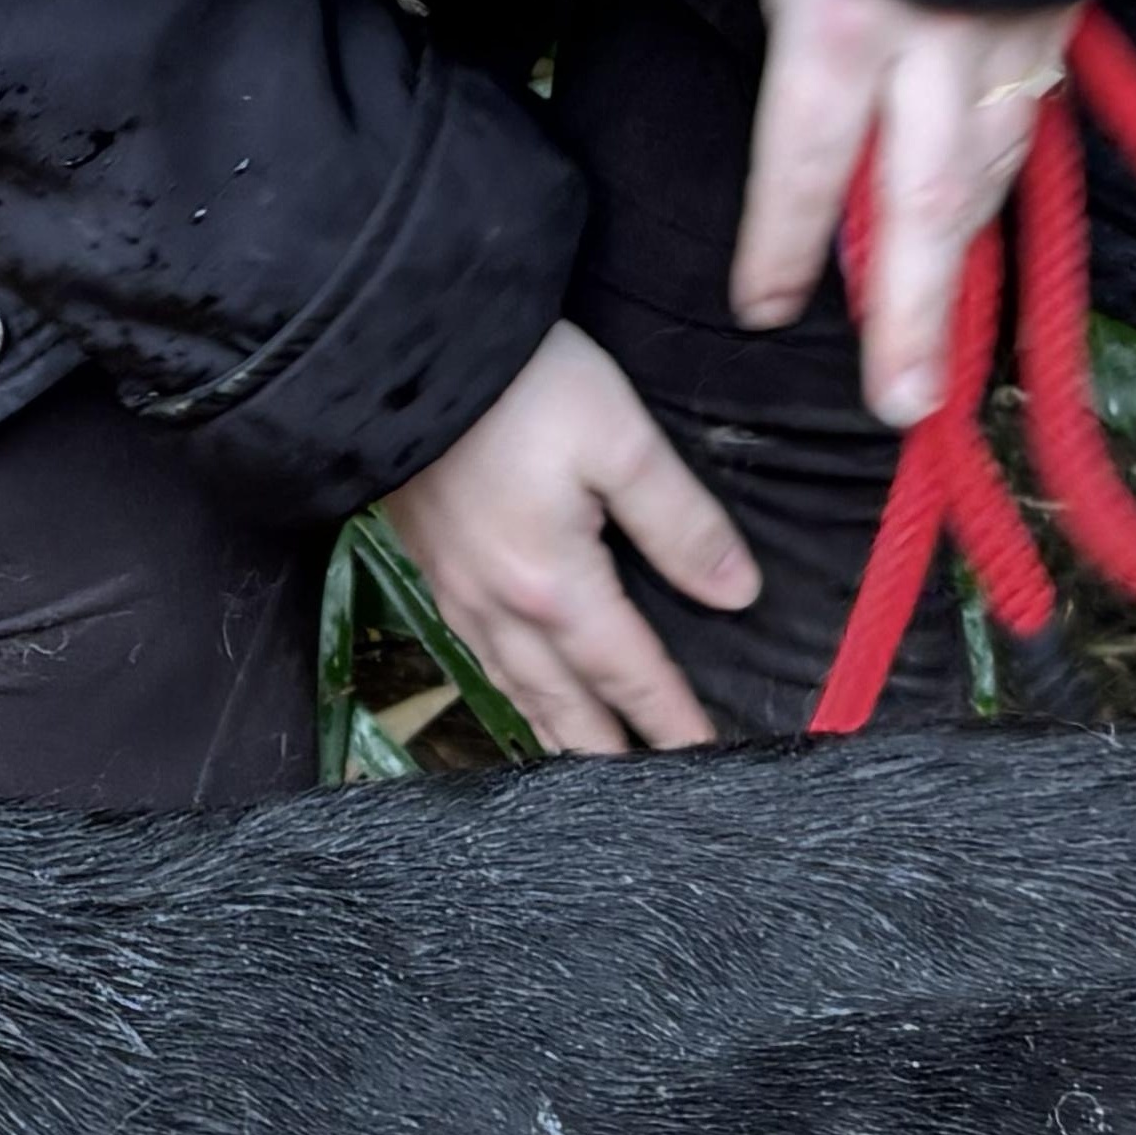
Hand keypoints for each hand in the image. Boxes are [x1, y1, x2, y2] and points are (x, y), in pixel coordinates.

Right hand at [383, 321, 761, 755]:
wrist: (399, 346)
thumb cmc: (516, 385)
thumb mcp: (619, 440)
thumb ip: (681, 522)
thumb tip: (736, 593)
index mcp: (555, 587)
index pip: (630, 674)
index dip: (672, 720)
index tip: (707, 761)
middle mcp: (499, 608)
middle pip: (564, 705)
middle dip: (609, 752)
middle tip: (650, 788)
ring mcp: (454, 590)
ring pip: (514, 688)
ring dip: (555, 732)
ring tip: (588, 761)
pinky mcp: (428, 564)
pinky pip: (476, 654)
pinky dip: (510, 689)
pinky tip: (518, 684)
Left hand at [729, 0, 1082, 427]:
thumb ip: (797, 20)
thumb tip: (805, 120)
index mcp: (845, 21)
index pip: (807, 166)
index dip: (785, 246)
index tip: (763, 309)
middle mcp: (937, 45)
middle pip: (925, 208)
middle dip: (915, 316)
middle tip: (904, 409)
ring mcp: (1014, 34)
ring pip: (988, 170)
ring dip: (963, 254)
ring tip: (938, 345)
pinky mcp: (1063, 12)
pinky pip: (1027, 117)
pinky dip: (1000, 174)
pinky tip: (981, 215)